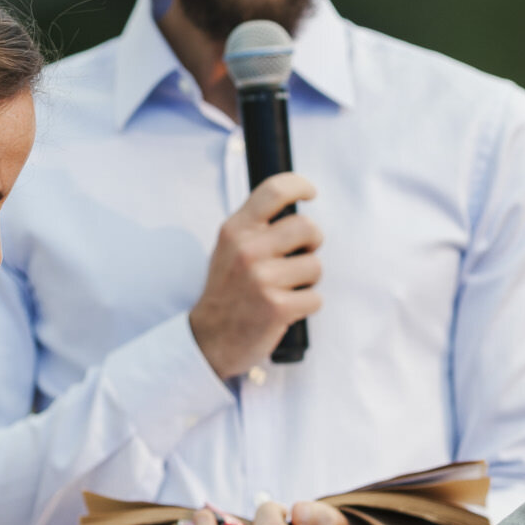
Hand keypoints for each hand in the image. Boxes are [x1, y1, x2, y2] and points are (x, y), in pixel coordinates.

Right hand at [189, 173, 322, 378]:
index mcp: (235, 230)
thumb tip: (295, 208)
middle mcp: (247, 250)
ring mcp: (262, 279)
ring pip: (315, 266)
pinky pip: (315, 298)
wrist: (209, 338)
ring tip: (286, 289)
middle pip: (307, 228)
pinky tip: (286, 309)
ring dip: (308, 281)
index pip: (274, 191)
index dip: (299, 185)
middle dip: (313, 243)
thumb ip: (255, 227)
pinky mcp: (276, 307)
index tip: (310, 192)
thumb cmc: (226, 292)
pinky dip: (306, 306)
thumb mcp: (229, 249)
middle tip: (301, 256)